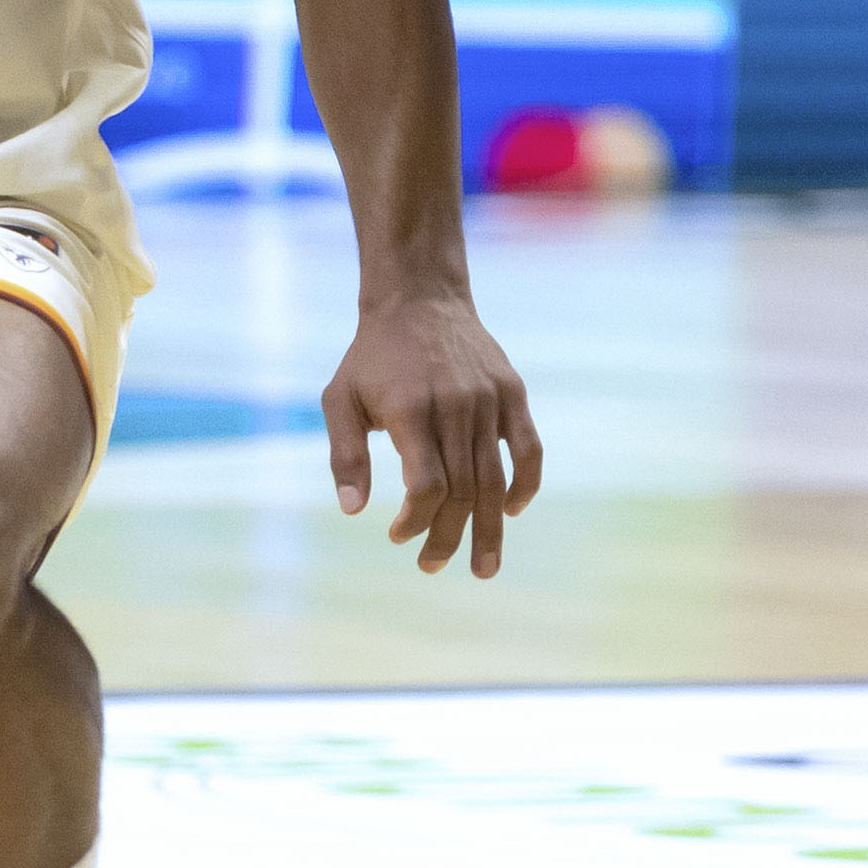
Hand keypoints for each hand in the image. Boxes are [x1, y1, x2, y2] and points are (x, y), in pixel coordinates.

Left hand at [318, 293, 540, 577]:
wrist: (419, 299)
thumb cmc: (372, 357)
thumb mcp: (340, 399)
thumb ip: (345, 455)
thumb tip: (353, 512)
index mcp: (411, 410)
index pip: (426, 484)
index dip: (415, 520)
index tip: (398, 536)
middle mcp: (454, 407)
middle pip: (462, 490)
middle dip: (448, 537)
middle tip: (432, 567)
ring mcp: (488, 401)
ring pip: (494, 479)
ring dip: (490, 529)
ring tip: (483, 568)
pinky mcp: (511, 394)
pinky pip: (528, 449)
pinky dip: (524, 484)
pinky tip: (511, 511)